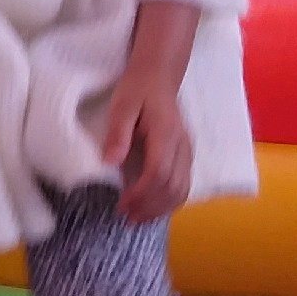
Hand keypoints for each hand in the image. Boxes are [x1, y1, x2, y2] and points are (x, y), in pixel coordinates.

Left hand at [100, 68, 193, 223]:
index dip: (141, 194)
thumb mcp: (121, 106)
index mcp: (166, 134)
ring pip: (182, 189)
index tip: (122, 206)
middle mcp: (182, 146)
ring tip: (138, 219)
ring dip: (161, 209)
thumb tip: (109, 162)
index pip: (158, 173)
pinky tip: (152, 208)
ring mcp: (187, 151)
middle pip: (173, 186)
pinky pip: (183, 185)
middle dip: (150, 207)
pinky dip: (169, 202)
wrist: (158, 76)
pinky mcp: (185, 155)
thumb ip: (117, 134)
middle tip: (127, 219)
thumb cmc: (137, 89)